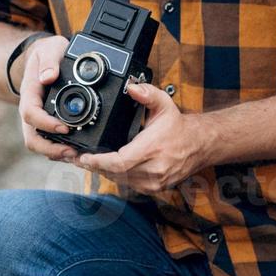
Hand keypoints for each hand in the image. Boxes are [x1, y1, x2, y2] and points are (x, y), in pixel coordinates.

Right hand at [17, 34, 76, 160]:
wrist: (45, 57)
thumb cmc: (48, 53)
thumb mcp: (50, 48)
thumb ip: (49, 61)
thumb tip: (48, 77)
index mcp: (30, 93)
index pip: (31, 113)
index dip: (46, 124)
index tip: (65, 127)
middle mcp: (31, 110)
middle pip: (32, 138)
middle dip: (50, 149)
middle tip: (73, 152)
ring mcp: (38, 119)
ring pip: (40, 144)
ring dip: (56, 153)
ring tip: (78, 155)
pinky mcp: (47, 124)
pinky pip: (50, 141)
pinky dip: (61, 149)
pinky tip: (77, 151)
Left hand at [73, 81, 208, 194]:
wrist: (199, 145)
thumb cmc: (179, 127)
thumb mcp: (164, 104)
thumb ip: (148, 94)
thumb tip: (131, 87)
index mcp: (152, 149)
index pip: (119, 162)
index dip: (98, 161)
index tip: (83, 157)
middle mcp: (154, 169)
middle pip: (115, 173)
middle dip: (94, 165)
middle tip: (76, 157)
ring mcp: (154, 182)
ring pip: (120, 180)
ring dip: (103, 171)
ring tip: (87, 161)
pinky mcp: (154, 188)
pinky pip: (129, 184)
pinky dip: (116, 176)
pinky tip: (106, 167)